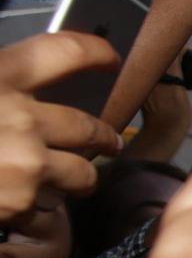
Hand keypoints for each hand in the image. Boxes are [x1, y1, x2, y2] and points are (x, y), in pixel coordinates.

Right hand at [0, 32, 123, 221]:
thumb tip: (16, 88)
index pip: (65, 52)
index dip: (93, 53)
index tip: (107, 58)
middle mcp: (22, 117)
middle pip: (88, 125)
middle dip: (102, 135)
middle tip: (108, 139)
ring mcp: (28, 163)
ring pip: (82, 172)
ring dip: (81, 177)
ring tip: (76, 178)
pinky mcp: (24, 202)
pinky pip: (50, 204)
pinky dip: (40, 204)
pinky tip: (19, 199)